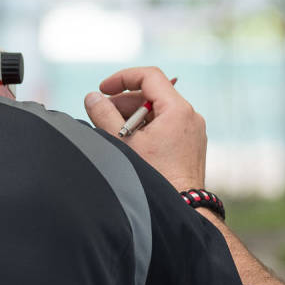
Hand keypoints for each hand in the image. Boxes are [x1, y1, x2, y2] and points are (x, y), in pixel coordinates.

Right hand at [85, 68, 205, 191]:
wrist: (182, 208)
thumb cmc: (155, 177)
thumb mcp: (123, 143)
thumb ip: (104, 115)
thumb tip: (92, 98)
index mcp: (177, 109)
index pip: (149, 76)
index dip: (122, 78)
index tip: (102, 90)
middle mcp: (190, 116)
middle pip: (152, 94)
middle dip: (124, 101)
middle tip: (101, 115)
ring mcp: (193, 131)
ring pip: (159, 111)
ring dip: (133, 116)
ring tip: (113, 132)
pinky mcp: (191, 145)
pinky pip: (167, 126)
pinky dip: (147, 128)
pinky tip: (130, 144)